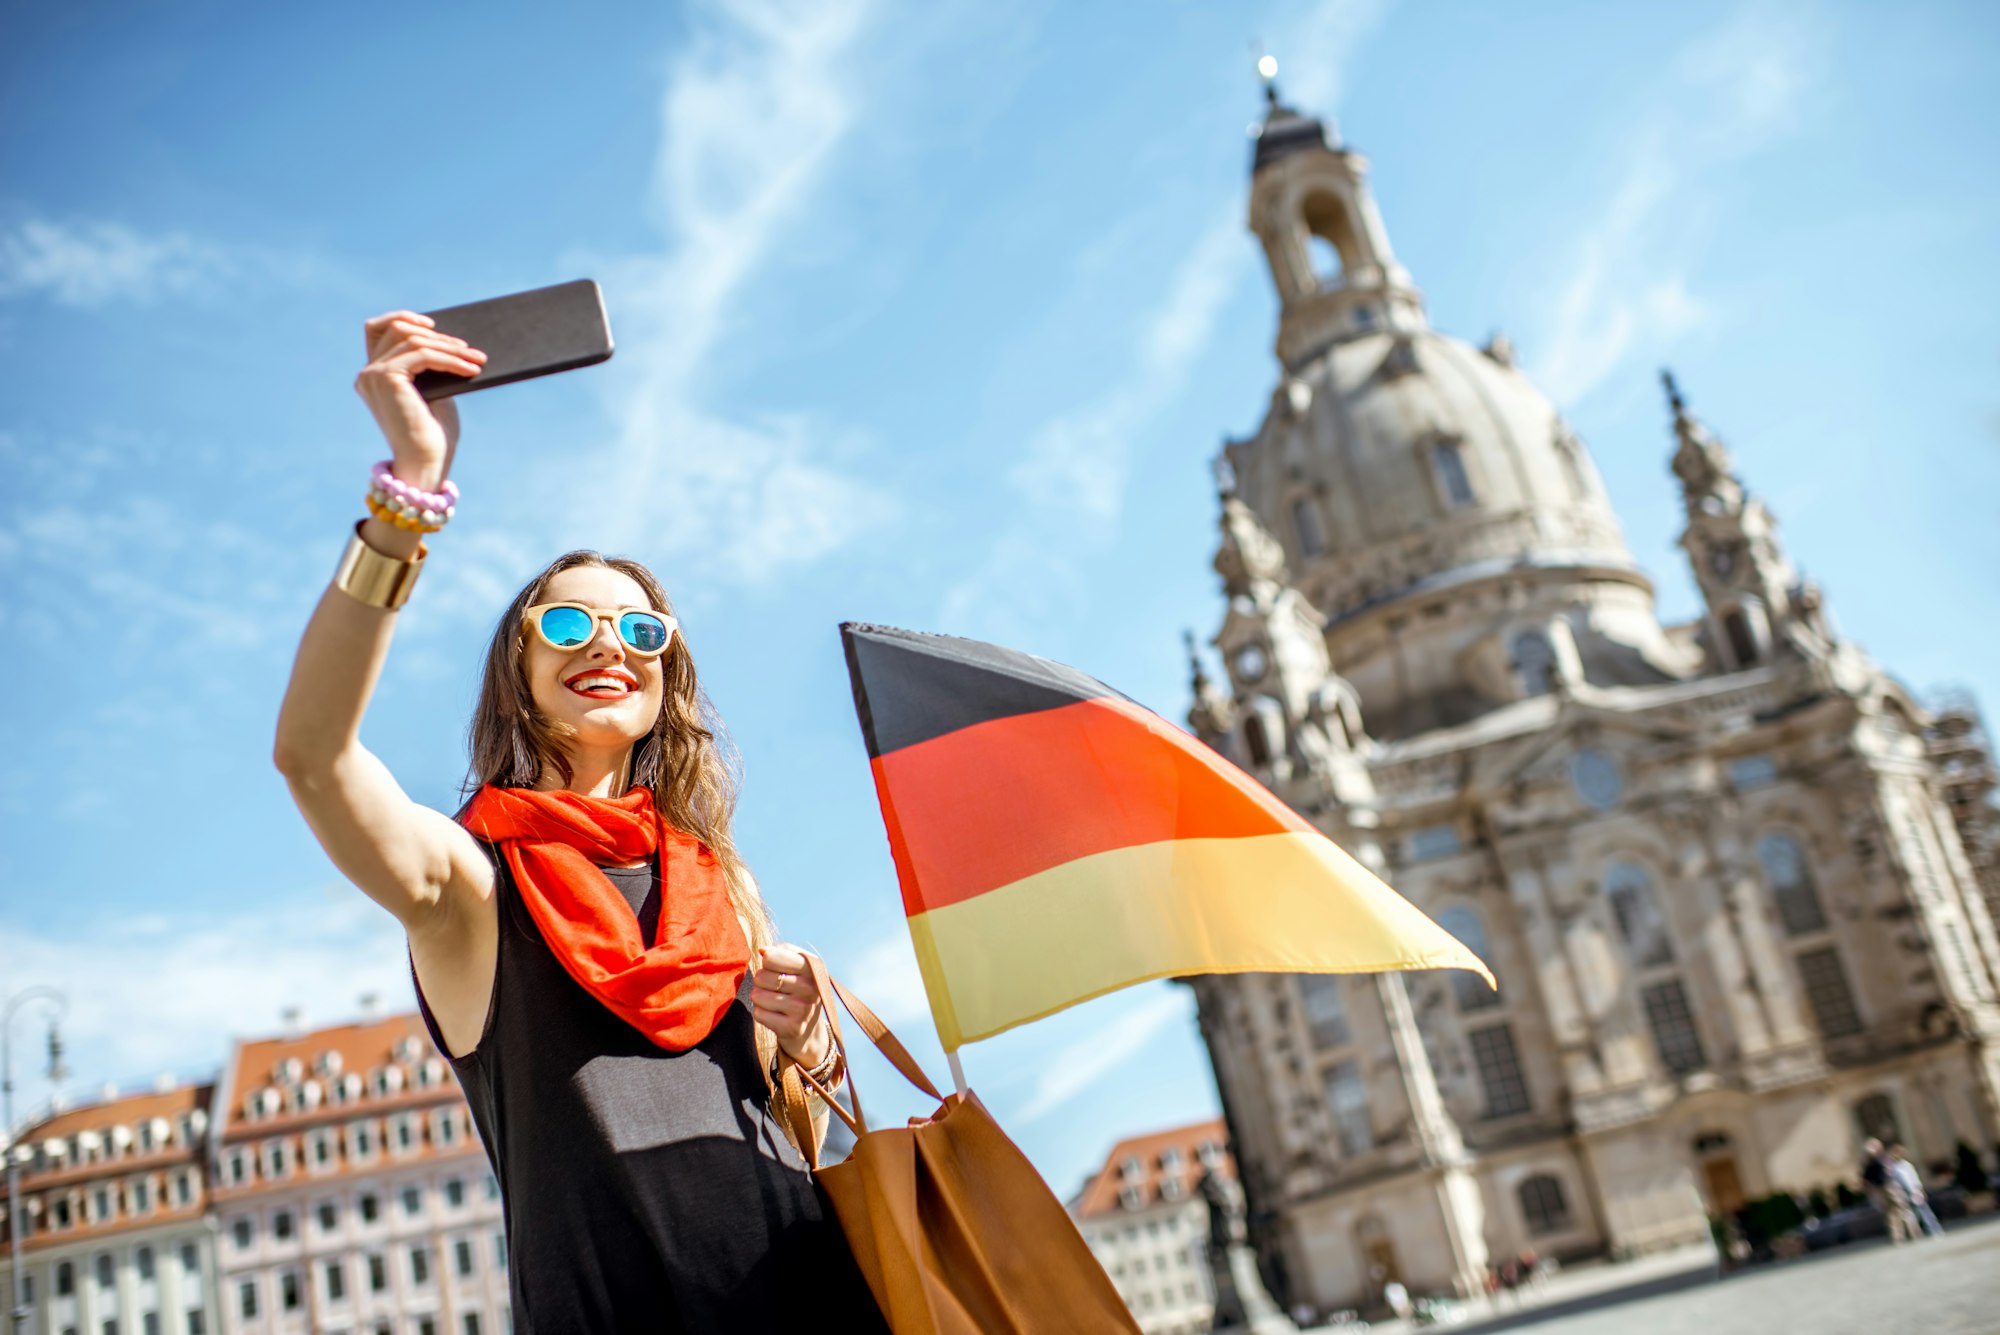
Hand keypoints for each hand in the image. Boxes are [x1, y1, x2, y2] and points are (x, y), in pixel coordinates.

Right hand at [352, 310, 485, 489]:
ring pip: (414, 340)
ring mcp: (373, 375)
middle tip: (470, 349)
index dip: (402, 318)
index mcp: (375, 376)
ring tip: (477, 359)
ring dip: (450, 347)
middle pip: (398, 329)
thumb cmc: (433, 436)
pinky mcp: (386, 378)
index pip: (376, 329)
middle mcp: (368, 374)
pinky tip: (470, 368)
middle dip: (438, 335)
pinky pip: (422, 354)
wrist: (426, 465)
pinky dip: (450, 359)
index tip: (433, 323)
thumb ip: (432, 367)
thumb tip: (452, 341)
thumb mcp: (435, 393)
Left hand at [750, 944, 830, 1068]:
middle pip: (761, 977)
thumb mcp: (799, 965)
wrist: (810, 1028)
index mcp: (812, 968)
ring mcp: (802, 1009)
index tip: (776, 968)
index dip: (767, 961)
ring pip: (757, 995)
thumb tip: (762, 950)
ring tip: (774, 1001)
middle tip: (774, 988)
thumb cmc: (799, 988)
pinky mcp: (792, 1028)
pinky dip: (761, 1013)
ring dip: (760, 998)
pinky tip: (775, 1015)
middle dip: (761, 981)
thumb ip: (781, 951)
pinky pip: (759, 1014)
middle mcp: (810, 988)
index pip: (772, 957)